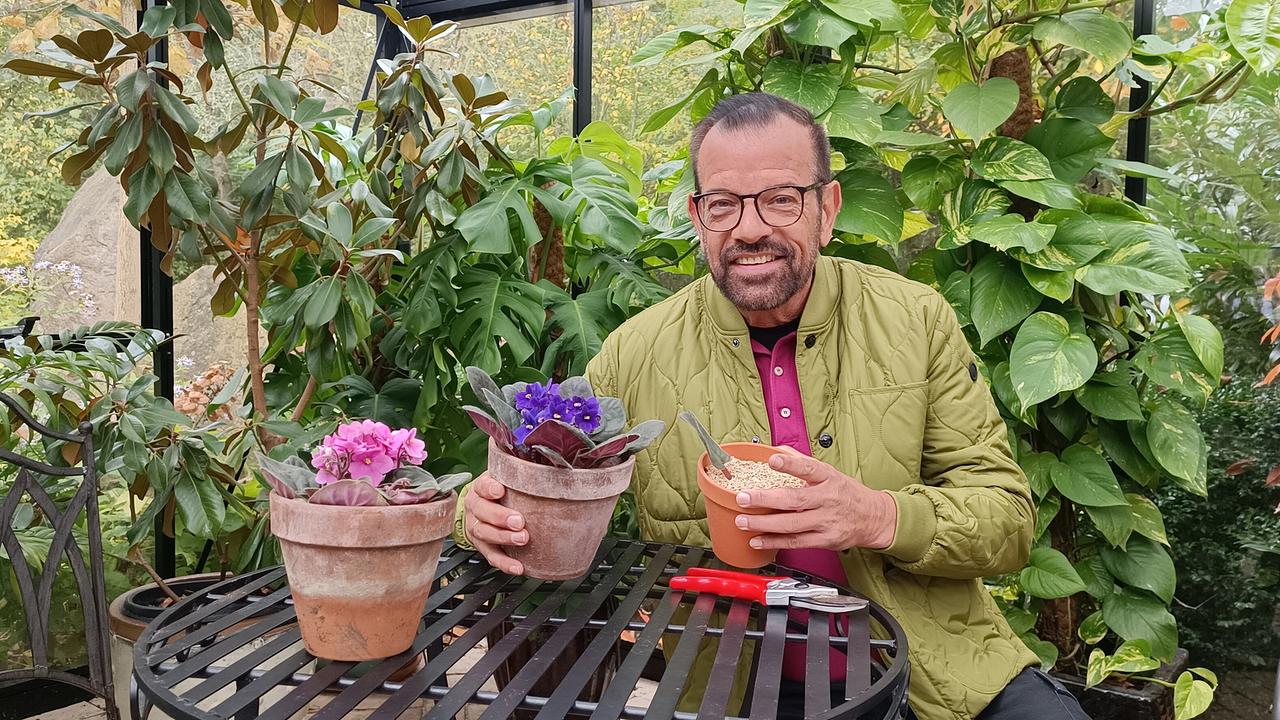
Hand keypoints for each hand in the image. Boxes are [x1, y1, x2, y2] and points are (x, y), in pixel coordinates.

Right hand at [462, 473, 526, 574]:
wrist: (482, 510)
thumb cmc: (499, 492)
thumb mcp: (506, 479)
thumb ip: (518, 474)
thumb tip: (545, 465)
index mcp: (481, 489)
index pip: (481, 485)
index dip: (489, 488)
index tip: (500, 490)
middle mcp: (475, 507)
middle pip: (482, 511)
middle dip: (500, 517)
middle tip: (518, 521)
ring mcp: (477, 527)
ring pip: (484, 533)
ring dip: (503, 538)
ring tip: (521, 539)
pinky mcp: (482, 546)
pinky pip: (491, 556)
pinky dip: (504, 562)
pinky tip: (516, 566)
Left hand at [734, 447, 897, 551]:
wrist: (873, 518)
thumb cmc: (847, 493)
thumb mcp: (830, 472)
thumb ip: (803, 463)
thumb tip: (778, 450)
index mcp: (828, 478)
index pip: (809, 468)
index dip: (790, 464)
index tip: (773, 460)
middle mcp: (828, 499)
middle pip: (794, 499)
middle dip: (765, 499)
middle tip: (743, 498)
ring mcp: (827, 521)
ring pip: (792, 524)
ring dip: (764, 524)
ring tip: (743, 521)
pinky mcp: (826, 540)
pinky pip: (796, 542)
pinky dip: (775, 542)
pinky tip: (758, 540)